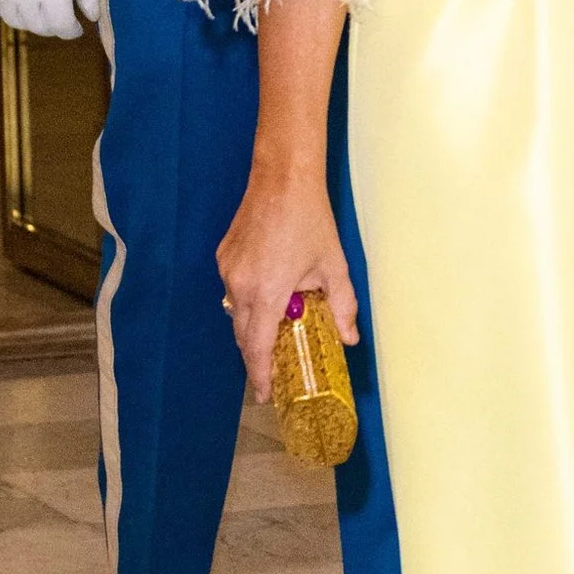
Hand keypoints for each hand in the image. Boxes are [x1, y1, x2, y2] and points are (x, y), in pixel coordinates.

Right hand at [0, 0, 100, 38]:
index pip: (60, 25)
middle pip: (38, 27)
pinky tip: (19, 4)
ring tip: (41, 13)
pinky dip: (6, 11)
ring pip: (14, 21)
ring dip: (30, 23)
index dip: (70, 31)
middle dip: (53, 28)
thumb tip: (91, 18)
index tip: (76, 29)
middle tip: (61, 20)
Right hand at [217, 164, 357, 401]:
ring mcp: (227, 270)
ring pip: (235, 311)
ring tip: (275, 329)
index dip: (259, 375)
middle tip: (270, 370)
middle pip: (242, 334)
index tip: (263, 394)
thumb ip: (341, 307)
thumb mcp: (333, 266)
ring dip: (252, 325)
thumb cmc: (310, 220)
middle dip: (255, 355)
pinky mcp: (223, 256)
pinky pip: (233, 288)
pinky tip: (268, 292)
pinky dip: (248, 299)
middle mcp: (240, 285)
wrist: (282, 179)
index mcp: (267, 293)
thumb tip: (349, 338)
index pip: (256, 347)